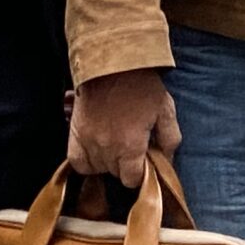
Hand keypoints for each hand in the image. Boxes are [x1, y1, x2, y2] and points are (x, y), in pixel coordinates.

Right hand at [68, 67, 181, 187]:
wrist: (112, 65)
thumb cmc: (141, 86)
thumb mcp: (166, 111)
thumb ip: (169, 140)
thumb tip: (167, 161)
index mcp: (131, 145)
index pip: (132, 179)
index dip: (140, 173)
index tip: (144, 161)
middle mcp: (107, 148)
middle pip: (116, 174)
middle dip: (126, 165)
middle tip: (132, 146)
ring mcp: (88, 141)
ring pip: (97, 168)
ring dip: (108, 162)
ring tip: (116, 144)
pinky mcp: (74, 133)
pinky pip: (77, 161)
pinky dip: (86, 161)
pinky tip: (97, 151)